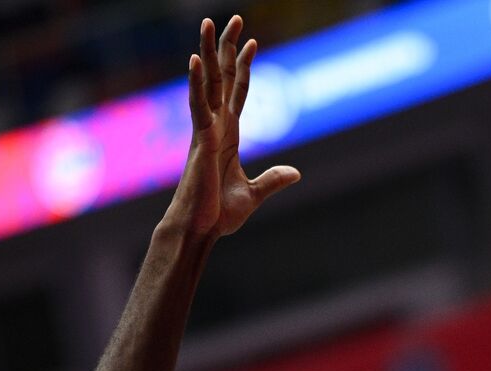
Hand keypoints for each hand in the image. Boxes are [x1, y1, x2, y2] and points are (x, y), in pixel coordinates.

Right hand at [170, 16, 299, 239]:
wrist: (201, 230)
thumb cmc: (219, 215)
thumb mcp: (253, 194)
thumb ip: (273, 180)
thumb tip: (295, 173)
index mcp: (228, 135)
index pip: (238, 92)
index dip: (245, 67)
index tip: (253, 42)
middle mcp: (215, 126)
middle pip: (222, 77)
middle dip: (228, 48)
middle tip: (235, 18)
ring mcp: (206, 130)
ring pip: (207, 83)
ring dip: (209, 52)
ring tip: (210, 23)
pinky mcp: (200, 140)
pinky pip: (197, 106)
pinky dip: (195, 82)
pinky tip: (195, 60)